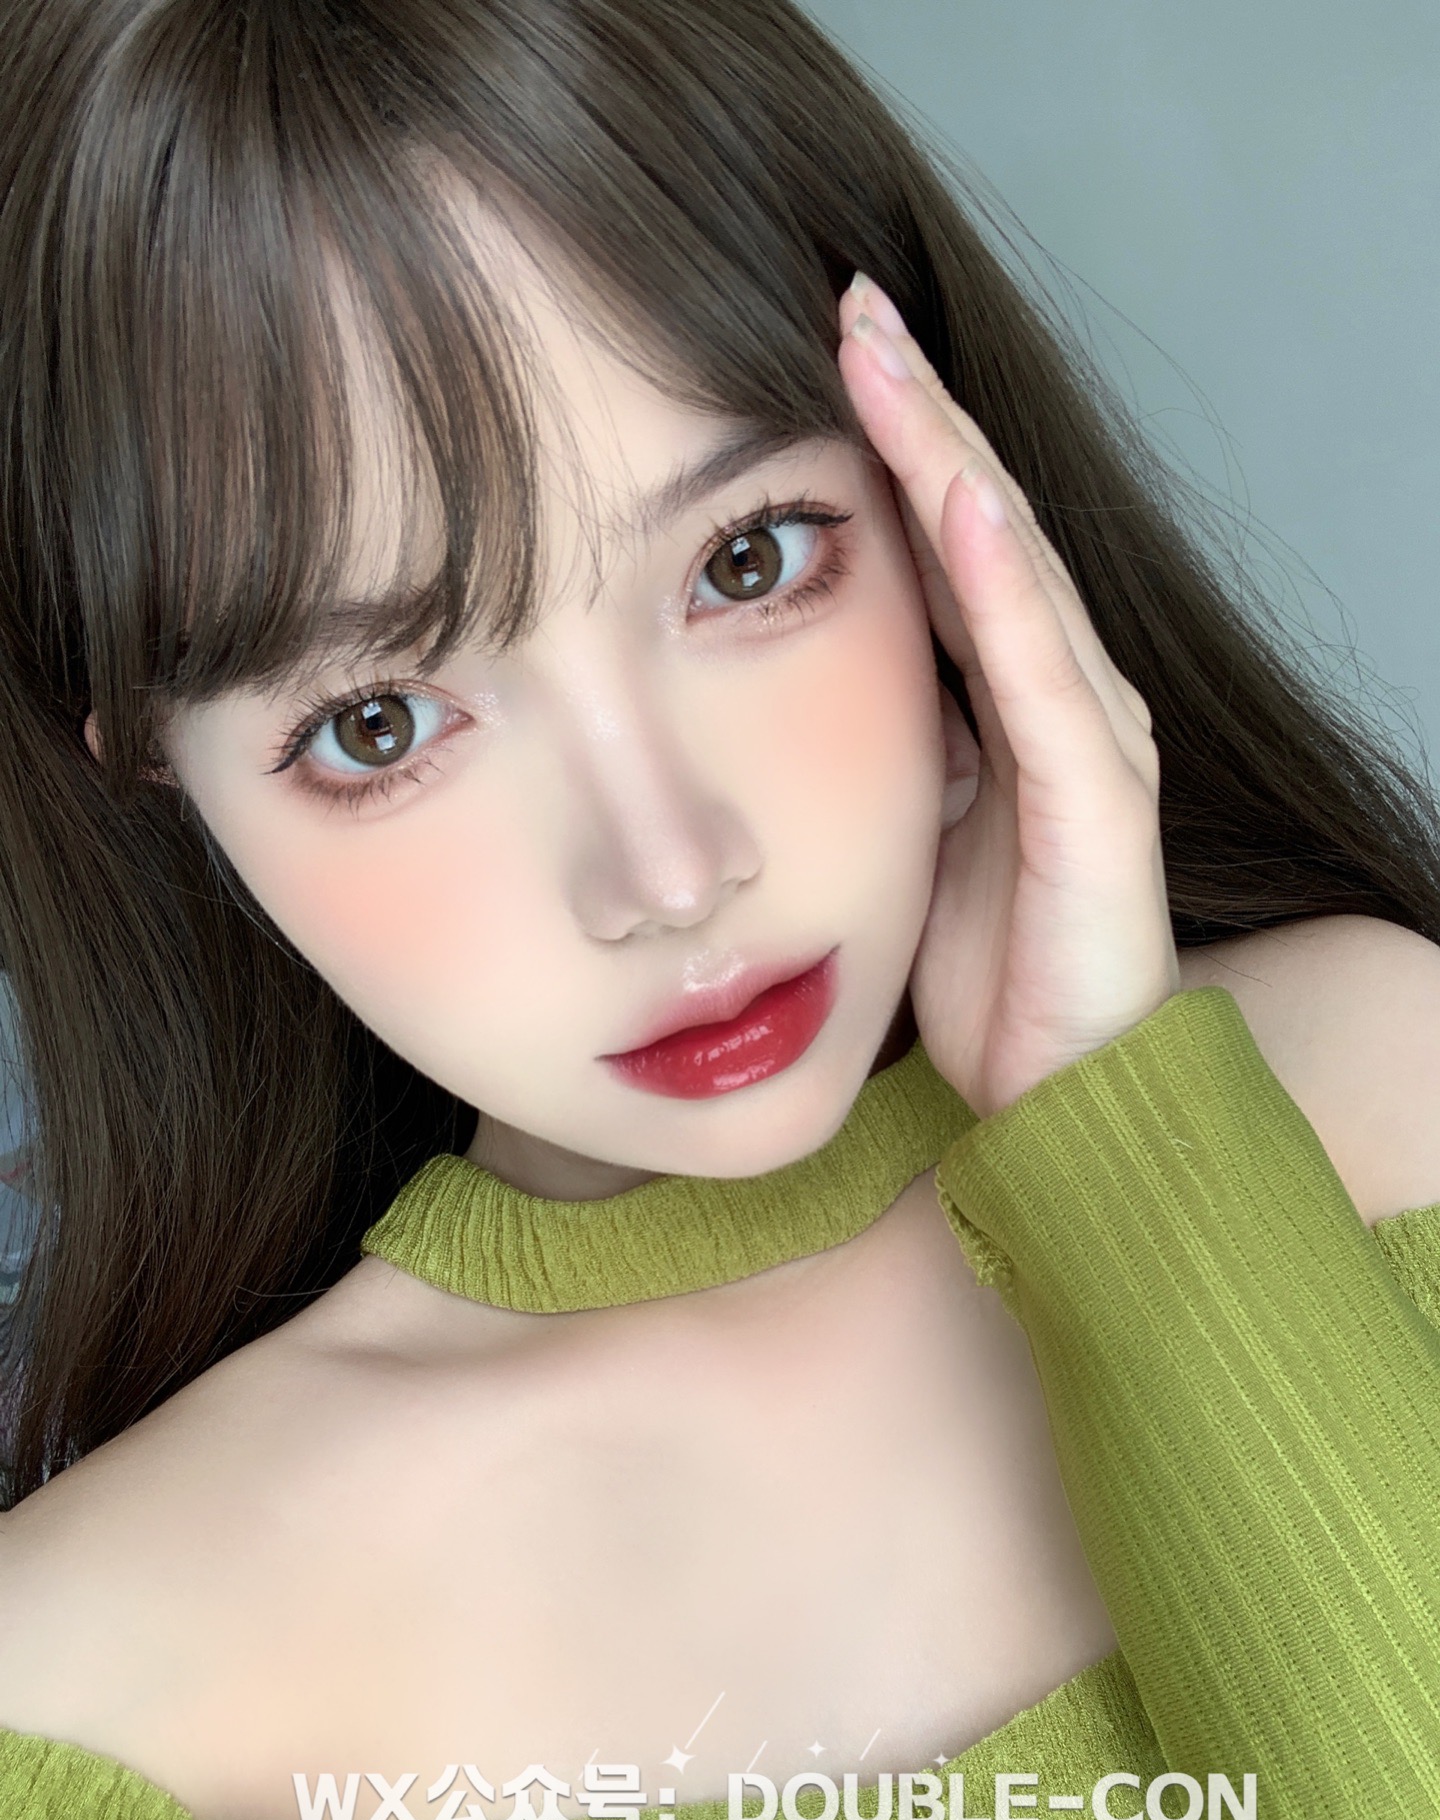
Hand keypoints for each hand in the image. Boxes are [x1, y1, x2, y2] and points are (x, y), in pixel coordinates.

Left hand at [838, 273, 1181, 1119]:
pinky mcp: (1098, 804)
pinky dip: (1006, 587)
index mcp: (1005, 697)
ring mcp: (1089, 738)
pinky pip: (1044, 680)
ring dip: (950, 460)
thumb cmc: (988, 964)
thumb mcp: (905, 827)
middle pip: (982, 522)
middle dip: (917, 411)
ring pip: (1016, 570)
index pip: (946, 540)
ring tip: (887, 361)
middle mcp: (1058, 694)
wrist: (1063, 1092)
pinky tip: (964, 504)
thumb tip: (800, 679)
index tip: (819, 349)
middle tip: (848, 305)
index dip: (892, 443)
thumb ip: (880, 743)